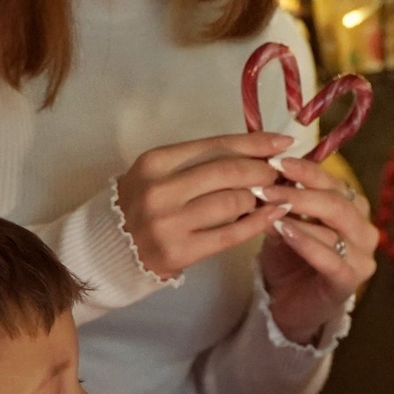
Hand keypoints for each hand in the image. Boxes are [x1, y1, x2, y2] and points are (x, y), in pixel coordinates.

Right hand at [114, 132, 292, 279]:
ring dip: (260, 197)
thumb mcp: (161, 172)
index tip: (283, 142)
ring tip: (271, 195)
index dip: (255, 142)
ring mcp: (168, 222)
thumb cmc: (144, 203)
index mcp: (155, 161)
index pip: (215, 145)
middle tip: (279, 173)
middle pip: (228, 172)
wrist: (110, 248)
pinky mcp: (179, 251)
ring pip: (232, 202)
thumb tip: (258, 150)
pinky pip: (230, 234)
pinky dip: (258, 222)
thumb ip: (201, 161)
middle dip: (263, 170)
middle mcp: (159, 189)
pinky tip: (275, 215)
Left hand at [259, 157, 379, 342]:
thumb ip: (282, 203)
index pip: (333, 182)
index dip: (306, 170)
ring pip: (335, 226)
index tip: (275, 162)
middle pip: (337, 202)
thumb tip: (266, 176)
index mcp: (353, 209)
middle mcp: (364, 229)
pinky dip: (306, 242)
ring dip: (299, 214)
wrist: (289, 306)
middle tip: (266, 187)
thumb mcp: (283, 224)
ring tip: (268, 207)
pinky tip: (284, 231)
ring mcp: (363, 257)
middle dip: (299, 192)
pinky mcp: (351, 281)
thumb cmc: (289, 260)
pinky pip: (331, 258)